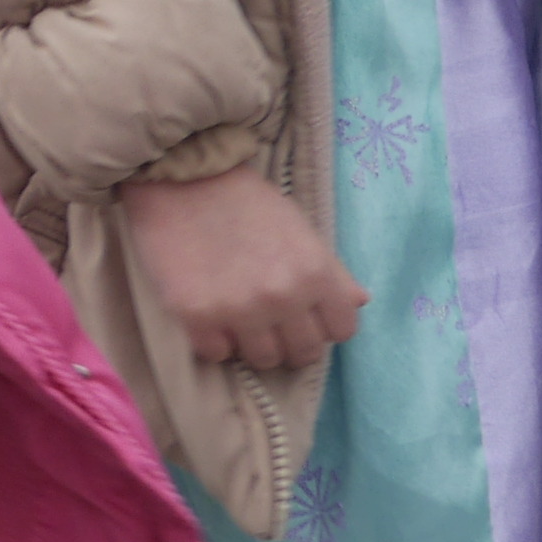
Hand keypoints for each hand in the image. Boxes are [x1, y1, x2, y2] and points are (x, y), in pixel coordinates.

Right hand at [115, 164, 367, 371]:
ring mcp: (239, 309)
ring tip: (239, 319)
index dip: (323, 323)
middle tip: (270, 321)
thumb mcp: (301, 230)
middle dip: (291, 340)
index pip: (342, 331)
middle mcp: (282, 296)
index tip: (304, 315)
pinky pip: (216, 354)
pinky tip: (210, 317)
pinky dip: (215, 341)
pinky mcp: (195, 315)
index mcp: (314, 273)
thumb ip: (333, 272)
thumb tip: (359, 302)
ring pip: (263, 360)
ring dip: (253, 343)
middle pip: (304, 353)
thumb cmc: (247, 203)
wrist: (182, 181)